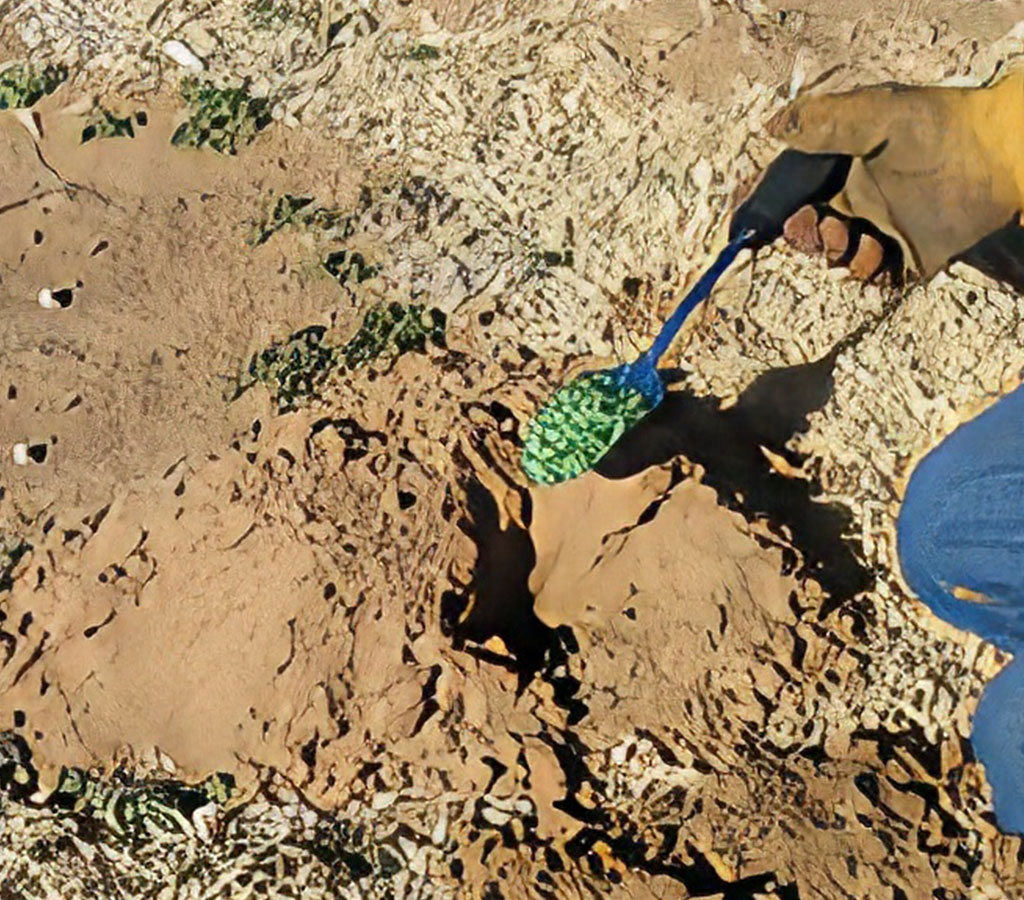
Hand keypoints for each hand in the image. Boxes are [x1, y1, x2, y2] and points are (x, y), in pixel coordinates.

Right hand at [731, 69, 1023, 289]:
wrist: (1000, 157)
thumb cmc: (939, 127)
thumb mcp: (874, 116)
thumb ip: (820, 124)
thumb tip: (767, 128)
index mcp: (842, 167)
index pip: (790, 192)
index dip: (763, 209)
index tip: (741, 226)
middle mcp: (857, 199)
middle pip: (806, 230)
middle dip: (800, 236)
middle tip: (812, 227)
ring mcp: (880, 229)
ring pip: (835, 257)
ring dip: (833, 253)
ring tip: (850, 238)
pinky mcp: (905, 256)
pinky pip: (870, 277)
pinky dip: (864, 271)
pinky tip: (877, 251)